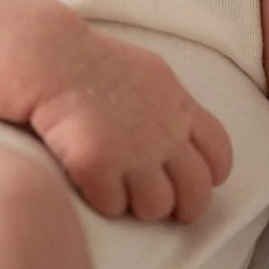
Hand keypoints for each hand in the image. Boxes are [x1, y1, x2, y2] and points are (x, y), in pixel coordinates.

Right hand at [31, 32, 231, 221]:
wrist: (50, 57)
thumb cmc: (92, 61)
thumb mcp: (149, 72)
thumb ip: (169, 105)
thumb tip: (182, 133)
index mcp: (178, 105)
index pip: (218, 152)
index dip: (210, 175)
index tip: (196, 182)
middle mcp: (164, 132)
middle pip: (196, 190)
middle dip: (185, 208)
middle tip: (168, 211)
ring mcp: (133, 151)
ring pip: (156, 207)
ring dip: (141, 207)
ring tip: (124, 195)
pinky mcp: (98, 166)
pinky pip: (114, 207)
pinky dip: (105, 202)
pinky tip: (93, 186)